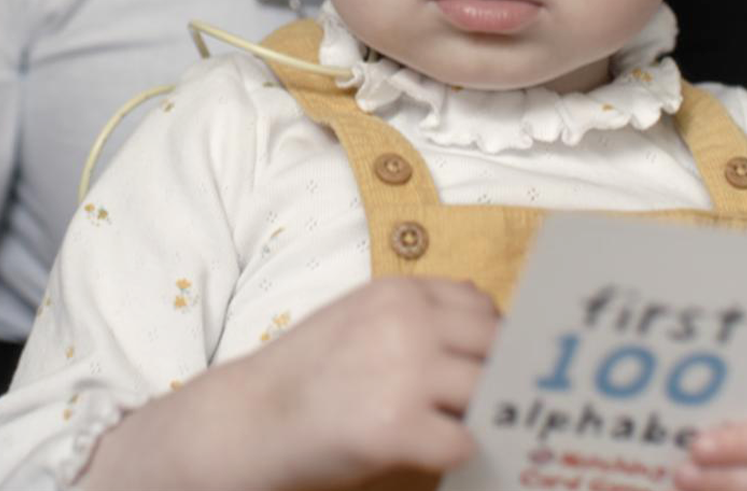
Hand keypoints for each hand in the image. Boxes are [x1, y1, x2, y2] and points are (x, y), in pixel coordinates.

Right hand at [83, 277, 498, 490]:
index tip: (489, 366)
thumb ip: (417, 316)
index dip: (491, 340)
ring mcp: (405, 373)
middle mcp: (408, 323)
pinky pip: (464, 441)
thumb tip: (489, 327)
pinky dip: (459, 452)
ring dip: (484, 414)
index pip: (484, 306)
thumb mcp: (361, 317)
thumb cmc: (307, 375)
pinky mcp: (397, 428)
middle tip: (492, 403)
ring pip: (490, 391)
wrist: (246, 420)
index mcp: (400, 293)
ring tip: (468, 427)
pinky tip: (437, 452)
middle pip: (498, 345)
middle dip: (499, 375)